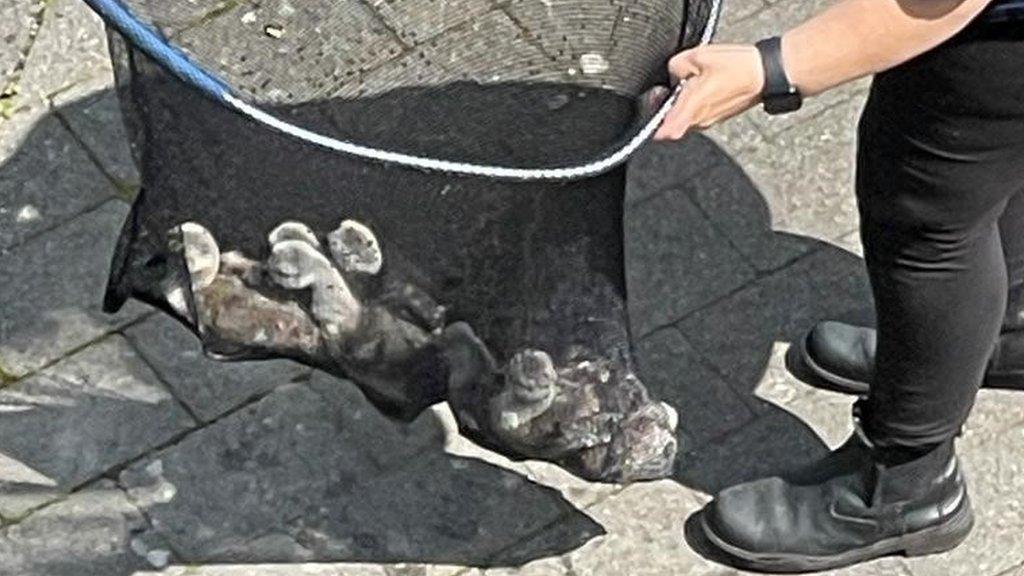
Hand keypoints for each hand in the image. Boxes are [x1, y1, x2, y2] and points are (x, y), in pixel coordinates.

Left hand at [651, 44, 765, 140]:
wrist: (766, 74)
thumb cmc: (737, 66)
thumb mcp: (698, 56)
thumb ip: (675, 66)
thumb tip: (672, 75)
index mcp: (692, 108)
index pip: (665, 132)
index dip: (654, 126)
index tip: (651, 112)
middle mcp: (699, 121)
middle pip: (672, 123)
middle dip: (667, 107)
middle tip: (672, 87)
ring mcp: (710, 121)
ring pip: (685, 117)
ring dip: (682, 104)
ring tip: (692, 82)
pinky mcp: (718, 117)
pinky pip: (698, 114)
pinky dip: (696, 103)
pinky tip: (704, 85)